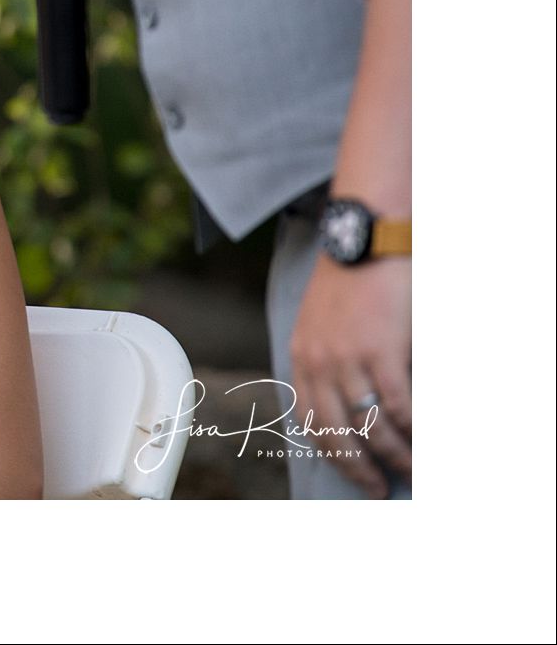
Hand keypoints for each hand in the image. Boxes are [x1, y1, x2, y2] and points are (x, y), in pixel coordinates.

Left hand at [289, 254, 411, 497]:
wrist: (363, 238)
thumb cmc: (349, 280)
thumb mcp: (319, 322)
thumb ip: (325, 357)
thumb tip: (344, 398)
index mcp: (301, 357)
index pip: (308, 420)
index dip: (330, 452)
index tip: (350, 471)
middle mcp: (318, 362)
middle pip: (335, 432)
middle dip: (358, 467)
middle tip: (378, 487)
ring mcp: (348, 357)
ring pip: (369, 425)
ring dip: (393, 454)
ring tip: (411, 469)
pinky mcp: (380, 350)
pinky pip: (397, 405)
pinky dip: (412, 428)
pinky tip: (424, 439)